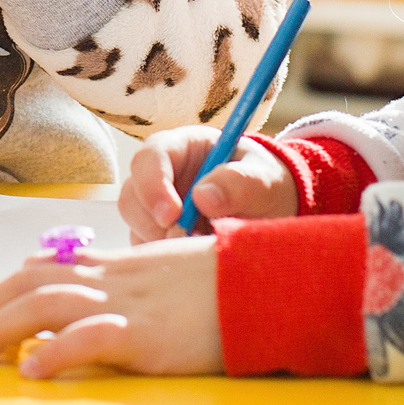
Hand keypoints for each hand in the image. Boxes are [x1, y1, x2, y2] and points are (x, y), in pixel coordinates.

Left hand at [0, 236, 224, 377]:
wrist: (261, 282)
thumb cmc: (219, 282)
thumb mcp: (163, 270)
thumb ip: (126, 279)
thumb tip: (91, 289)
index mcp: (116, 265)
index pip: (45, 267)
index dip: (7, 288)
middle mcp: (112, 280)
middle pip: (31, 284)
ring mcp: (126, 305)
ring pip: (44, 306)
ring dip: (2, 329)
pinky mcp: (144, 335)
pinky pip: (87, 339)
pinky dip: (54, 353)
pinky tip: (33, 370)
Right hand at [121, 125, 297, 242]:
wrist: (271, 211)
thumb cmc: (265, 184)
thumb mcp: (263, 179)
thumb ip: (239, 182)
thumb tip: (203, 197)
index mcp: (183, 147)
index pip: (151, 157)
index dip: (153, 184)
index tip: (172, 215)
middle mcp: (162, 175)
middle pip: (132, 194)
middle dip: (152, 222)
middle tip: (187, 238)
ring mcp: (156, 205)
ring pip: (136, 224)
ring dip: (160, 242)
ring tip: (200, 244)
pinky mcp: (159, 233)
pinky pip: (146, 247)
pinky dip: (164, 257)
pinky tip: (193, 256)